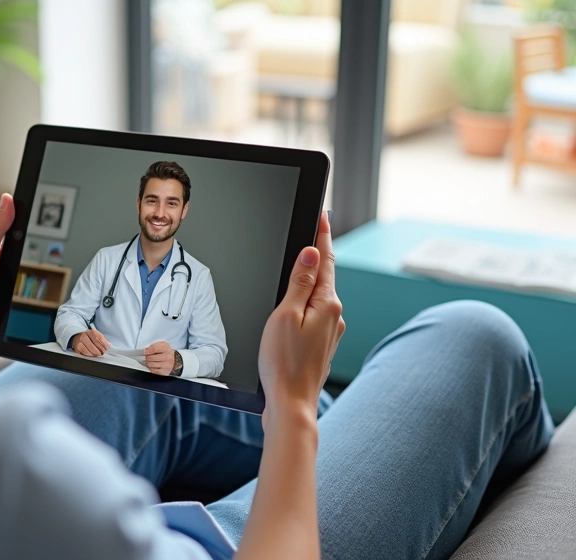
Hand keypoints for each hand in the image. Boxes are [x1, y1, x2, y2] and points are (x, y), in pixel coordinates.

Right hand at [72, 328, 109, 356]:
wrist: (77, 337)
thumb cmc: (88, 337)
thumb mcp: (95, 335)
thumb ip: (102, 340)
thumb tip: (108, 346)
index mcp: (90, 332)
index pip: (99, 337)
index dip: (105, 343)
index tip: (107, 347)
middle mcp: (84, 336)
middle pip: (94, 344)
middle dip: (100, 350)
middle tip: (103, 352)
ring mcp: (79, 342)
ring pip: (89, 350)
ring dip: (95, 353)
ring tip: (98, 354)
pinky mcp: (76, 348)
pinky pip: (85, 353)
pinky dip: (90, 355)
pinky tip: (92, 354)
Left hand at [145, 341, 174, 374]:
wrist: (176, 361)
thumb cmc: (167, 353)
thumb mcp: (162, 345)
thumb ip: (154, 346)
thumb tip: (145, 350)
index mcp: (166, 348)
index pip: (154, 348)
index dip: (147, 350)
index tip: (144, 351)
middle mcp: (167, 356)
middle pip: (151, 357)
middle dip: (147, 357)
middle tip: (147, 356)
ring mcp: (166, 365)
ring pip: (151, 364)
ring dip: (148, 363)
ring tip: (149, 361)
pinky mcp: (164, 372)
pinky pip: (153, 370)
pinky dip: (151, 368)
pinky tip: (152, 366)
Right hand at [258, 210, 344, 430]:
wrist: (291, 405)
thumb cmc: (283, 364)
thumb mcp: (285, 315)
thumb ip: (299, 282)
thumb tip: (312, 253)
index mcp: (327, 304)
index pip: (326, 259)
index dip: (322, 234)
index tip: (322, 213)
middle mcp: (334, 316)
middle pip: (325, 275)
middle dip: (317, 253)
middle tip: (314, 227)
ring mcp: (331, 331)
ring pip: (320, 295)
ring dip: (311, 278)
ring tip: (303, 260)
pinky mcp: (322, 344)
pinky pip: (315, 313)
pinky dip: (307, 301)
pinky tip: (296, 304)